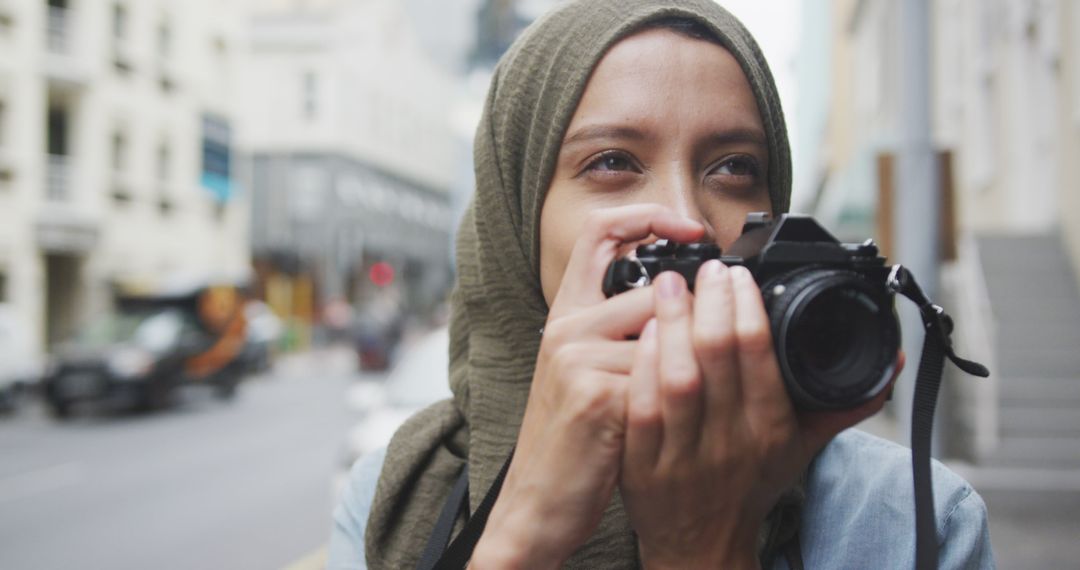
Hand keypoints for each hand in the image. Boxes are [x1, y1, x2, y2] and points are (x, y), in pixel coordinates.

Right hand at [471, 205, 704, 568]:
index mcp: (567, 314)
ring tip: (706, 390)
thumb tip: (684, 300)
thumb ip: (622, 331)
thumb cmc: (574, 438)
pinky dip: (685, 397)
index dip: (648, 215)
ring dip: (696, 364)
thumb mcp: (588, 372)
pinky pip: (663, 378)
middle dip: (699, 318)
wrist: (540, 501)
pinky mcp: (595, 395)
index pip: (601, 232)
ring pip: (667, 335)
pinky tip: (689, 418)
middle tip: (724, 337)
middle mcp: (567, 327)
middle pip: (657, 291)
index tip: (692, 228)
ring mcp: (577, 358)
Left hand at [620, 262, 902, 568]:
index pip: (760, 354)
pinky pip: (640, 407)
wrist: (704, 546)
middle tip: (703, 268)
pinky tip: (643, 333)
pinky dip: (642, 367)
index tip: (737, 275)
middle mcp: (731, 441)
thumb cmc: (751, 487)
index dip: (746, 306)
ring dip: (671, 323)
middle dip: (710, 302)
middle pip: (717, 356)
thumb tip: (891, 366)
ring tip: (667, 285)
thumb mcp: (804, 448)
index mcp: (771, 430)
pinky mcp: (643, 466)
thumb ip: (843, 403)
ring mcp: (685, 455)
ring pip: (677, 378)